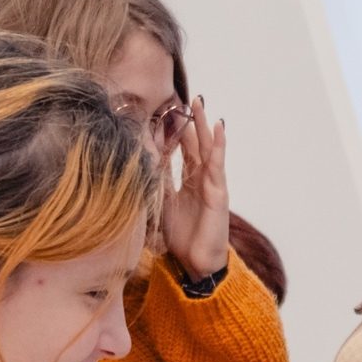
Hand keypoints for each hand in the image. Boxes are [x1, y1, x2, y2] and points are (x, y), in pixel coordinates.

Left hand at [161, 97, 230, 281]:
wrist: (195, 263)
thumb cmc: (182, 238)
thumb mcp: (162, 204)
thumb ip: (158, 183)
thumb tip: (143, 162)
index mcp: (188, 181)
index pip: (182, 149)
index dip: (176, 130)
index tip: (167, 109)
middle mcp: (201, 179)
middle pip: (195, 144)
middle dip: (191, 121)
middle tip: (186, 97)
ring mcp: (212, 184)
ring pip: (207, 148)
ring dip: (204, 125)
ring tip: (200, 103)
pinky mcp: (218, 193)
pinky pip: (218, 165)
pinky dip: (219, 145)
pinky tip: (218, 128)